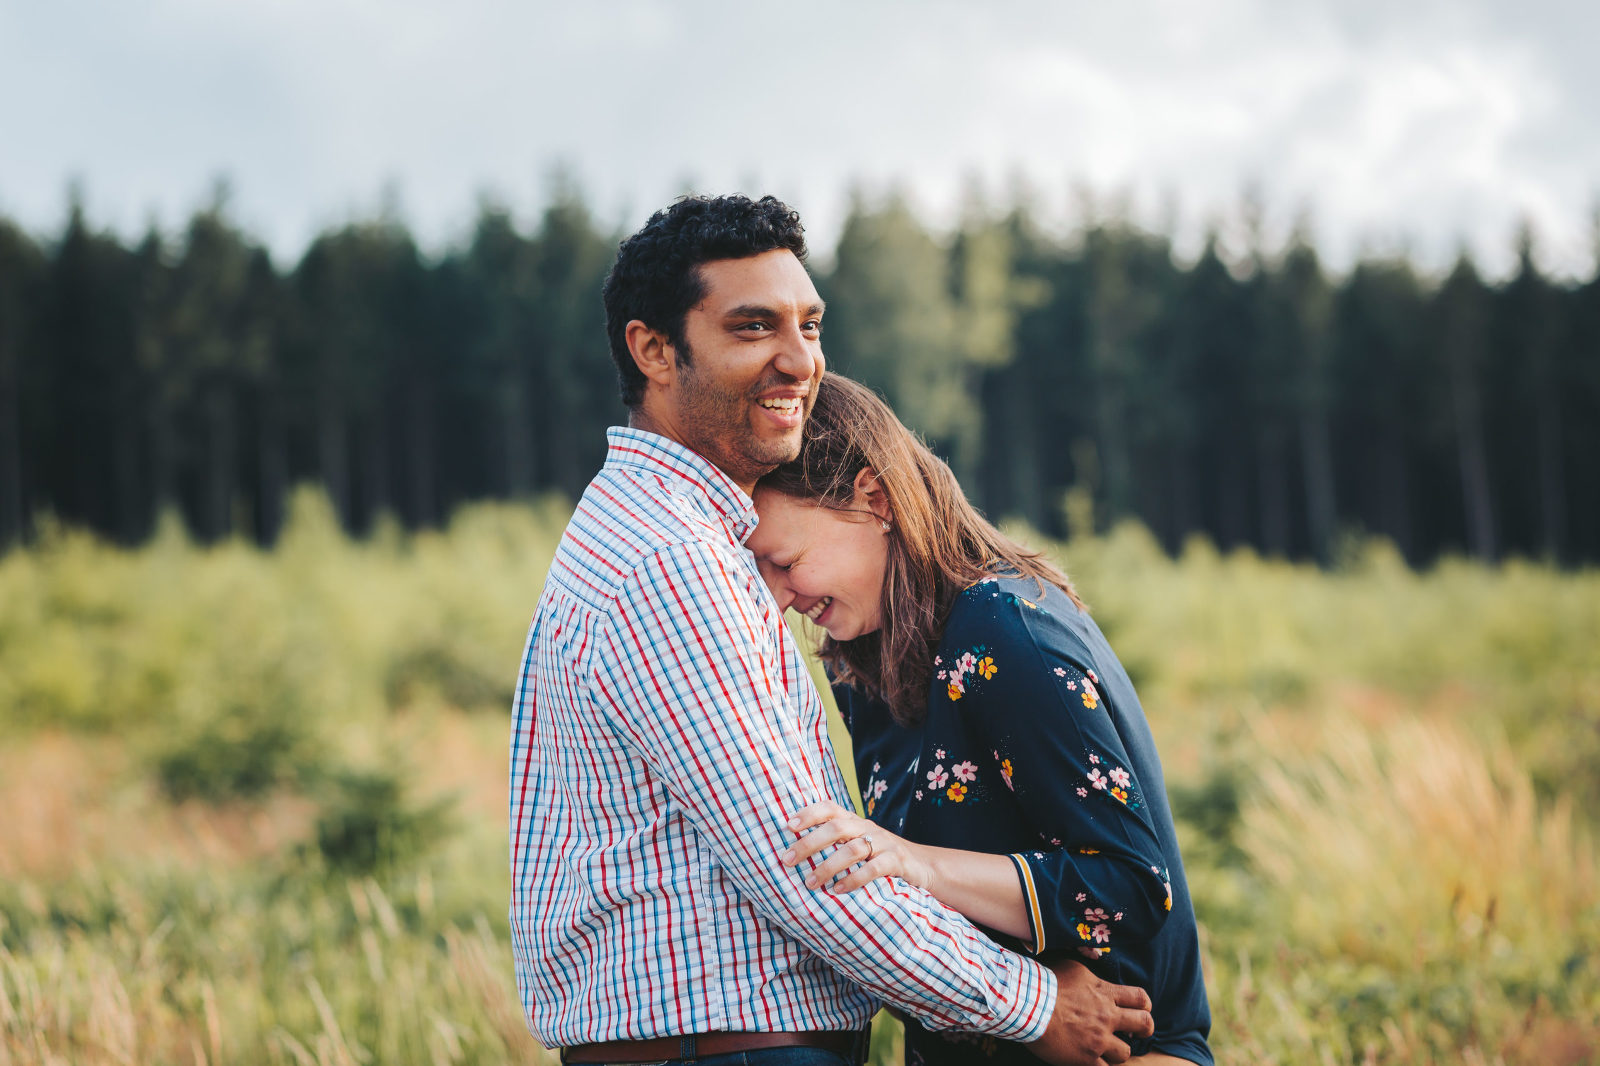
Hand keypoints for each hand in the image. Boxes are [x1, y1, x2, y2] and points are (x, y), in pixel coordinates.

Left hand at [779, 800, 931, 892]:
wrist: (922, 865)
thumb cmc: (879, 856)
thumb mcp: (857, 843)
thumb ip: (834, 843)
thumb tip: (794, 853)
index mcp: (854, 821)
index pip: (829, 808)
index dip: (809, 814)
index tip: (788, 826)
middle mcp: (866, 828)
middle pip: (836, 828)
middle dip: (809, 843)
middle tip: (787, 860)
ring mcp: (883, 844)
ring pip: (853, 849)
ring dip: (828, 866)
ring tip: (810, 883)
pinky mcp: (896, 861)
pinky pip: (874, 868)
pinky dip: (855, 879)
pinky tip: (839, 890)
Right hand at [1025, 959, 1153, 1065]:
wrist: (1029, 1005)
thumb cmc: (1046, 983)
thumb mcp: (1073, 967)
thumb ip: (1090, 972)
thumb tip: (1095, 963)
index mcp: (1105, 993)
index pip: (1140, 998)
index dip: (1145, 1005)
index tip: (1140, 1009)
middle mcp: (1107, 1016)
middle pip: (1144, 1024)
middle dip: (1145, 1028)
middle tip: (1137, 1032)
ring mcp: (1099, 1039)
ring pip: (1126, 1052)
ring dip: (1118, 1050)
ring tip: (1107, 1048)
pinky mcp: (1086, 1058)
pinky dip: (1099, 1064)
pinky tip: (1091, 1060)